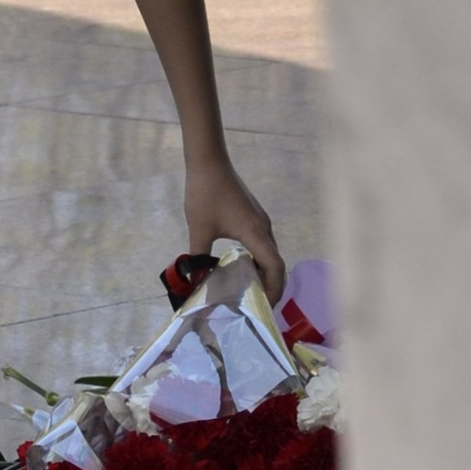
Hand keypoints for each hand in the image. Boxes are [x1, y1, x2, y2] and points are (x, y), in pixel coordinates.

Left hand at [183, 151, 284, 306]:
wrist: (209, 162)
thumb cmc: (205, 193)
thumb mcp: (199, 229)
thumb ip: (198, 257)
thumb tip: (194, 281)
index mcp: (255, 232)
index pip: (275, 267)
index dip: (274, 290)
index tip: (264, 308)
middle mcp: (264, 227)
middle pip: (277, 263)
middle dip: (271, 287)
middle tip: (256, 307)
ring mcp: (261, 220)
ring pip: (270, 253)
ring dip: (265, 273)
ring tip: (250, 291)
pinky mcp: (254, 216)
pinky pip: (263, 244)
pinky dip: (259, 260)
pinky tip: (242, 267)